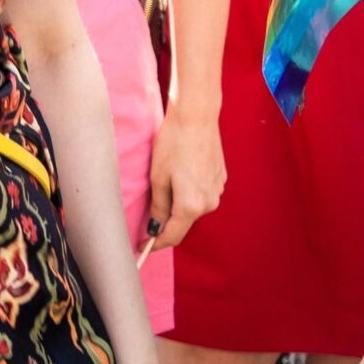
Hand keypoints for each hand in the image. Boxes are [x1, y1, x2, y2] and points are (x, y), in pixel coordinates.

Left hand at [145, 101, 226, 250]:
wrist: (196, 118)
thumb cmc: (173, 144)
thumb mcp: (158, 176)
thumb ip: (158, 206)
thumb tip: (156, 227)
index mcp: (191, 206)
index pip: (173, 235)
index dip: (156, 243)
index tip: (143, 246)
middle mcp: (209, 203)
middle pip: (183, 222)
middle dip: (166, 221)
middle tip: (147, 212)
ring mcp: (218, 192)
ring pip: (192, 208)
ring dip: (178, 204)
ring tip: (165, 182)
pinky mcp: (221, 180)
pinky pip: (201, 194)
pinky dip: (189, 191)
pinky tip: (181, 173)